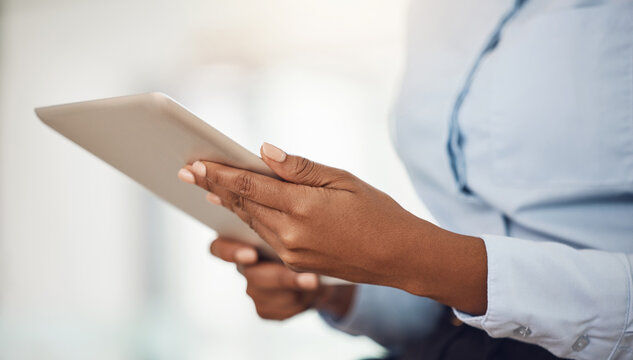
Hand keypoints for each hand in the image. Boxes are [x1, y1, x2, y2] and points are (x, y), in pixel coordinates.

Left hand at [179, 143, 487, 314]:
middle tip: (187, 171)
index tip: (195, 163)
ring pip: (251, 221)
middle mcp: (290, 233)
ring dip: (228, 203)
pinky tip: (239, 209)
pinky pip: (264, 236)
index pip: (249, 186)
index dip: (219, 173)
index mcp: (302, 207)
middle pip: (242, 204)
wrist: (397, 256)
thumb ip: (300, 168)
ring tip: (207, 186)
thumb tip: (264, 153)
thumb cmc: (377, 212)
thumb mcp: (343, 180)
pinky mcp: (295, 263)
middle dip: (214, 186)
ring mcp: (291, 252)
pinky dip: (248, 219)